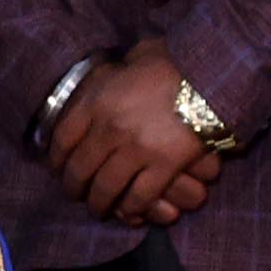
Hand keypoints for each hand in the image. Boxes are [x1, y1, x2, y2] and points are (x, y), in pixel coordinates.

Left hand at [48, 44, 217, 229]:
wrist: (214, 75)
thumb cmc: (176, 62)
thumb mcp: (134, 58)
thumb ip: (118, 71)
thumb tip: (112, 71)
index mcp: (97, 101)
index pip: (62, 138)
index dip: (56, 159)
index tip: (58, 168)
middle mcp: (109, 128)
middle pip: (79, 169)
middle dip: (74, 188)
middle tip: (77, 195)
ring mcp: (136, 149)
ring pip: (106, 189)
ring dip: (100, 204)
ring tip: (100, 210)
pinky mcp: (164, 166)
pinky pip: (139, 197)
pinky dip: (131, 209)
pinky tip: (130, 212)